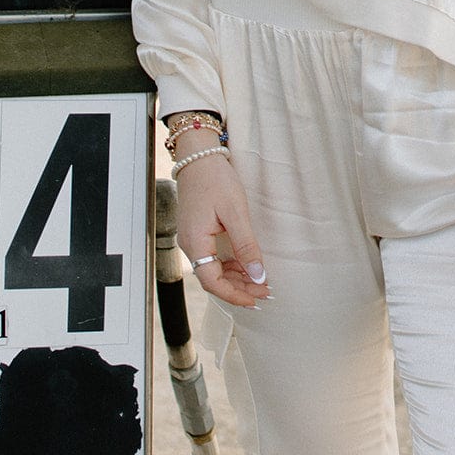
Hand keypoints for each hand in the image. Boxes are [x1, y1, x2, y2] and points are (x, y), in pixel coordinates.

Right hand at [173, 132, 268, 308]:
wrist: (199, 156)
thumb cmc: (214, 179)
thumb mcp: (235, 212)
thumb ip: (246, 245)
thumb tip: (257, 274)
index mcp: (195, 242)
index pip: (212, 282)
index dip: (234, 294)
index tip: (255, 299)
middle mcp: (190, 245)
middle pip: (212, 278)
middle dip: (238, 288)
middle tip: (264, 292)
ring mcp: (193, 239)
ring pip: (213, 269)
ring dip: (236, 278)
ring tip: (259, 281)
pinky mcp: (198, 232)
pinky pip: (213, 257)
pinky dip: (230, 265)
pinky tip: (246, 265)